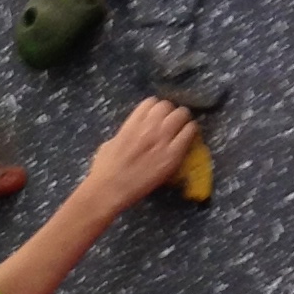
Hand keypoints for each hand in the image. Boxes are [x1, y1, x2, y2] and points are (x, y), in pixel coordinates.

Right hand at [82, 98, 199, 213]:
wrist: (108, 190)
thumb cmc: (103, 171)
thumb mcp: (110, 144)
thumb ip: (125, 134)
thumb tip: (133, 134)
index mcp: (132, 124)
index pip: (150, 102)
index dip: (155, 108)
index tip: (156, 116)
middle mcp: (148, 127)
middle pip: (167, 105)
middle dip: (170, 112)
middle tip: (171, 122)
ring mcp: (162, 140)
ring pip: (181, 114)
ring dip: (183, 120)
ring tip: (181, 129)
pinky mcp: (173, 155)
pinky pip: (189, 133)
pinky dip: (190, 132)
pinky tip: (188, 139)